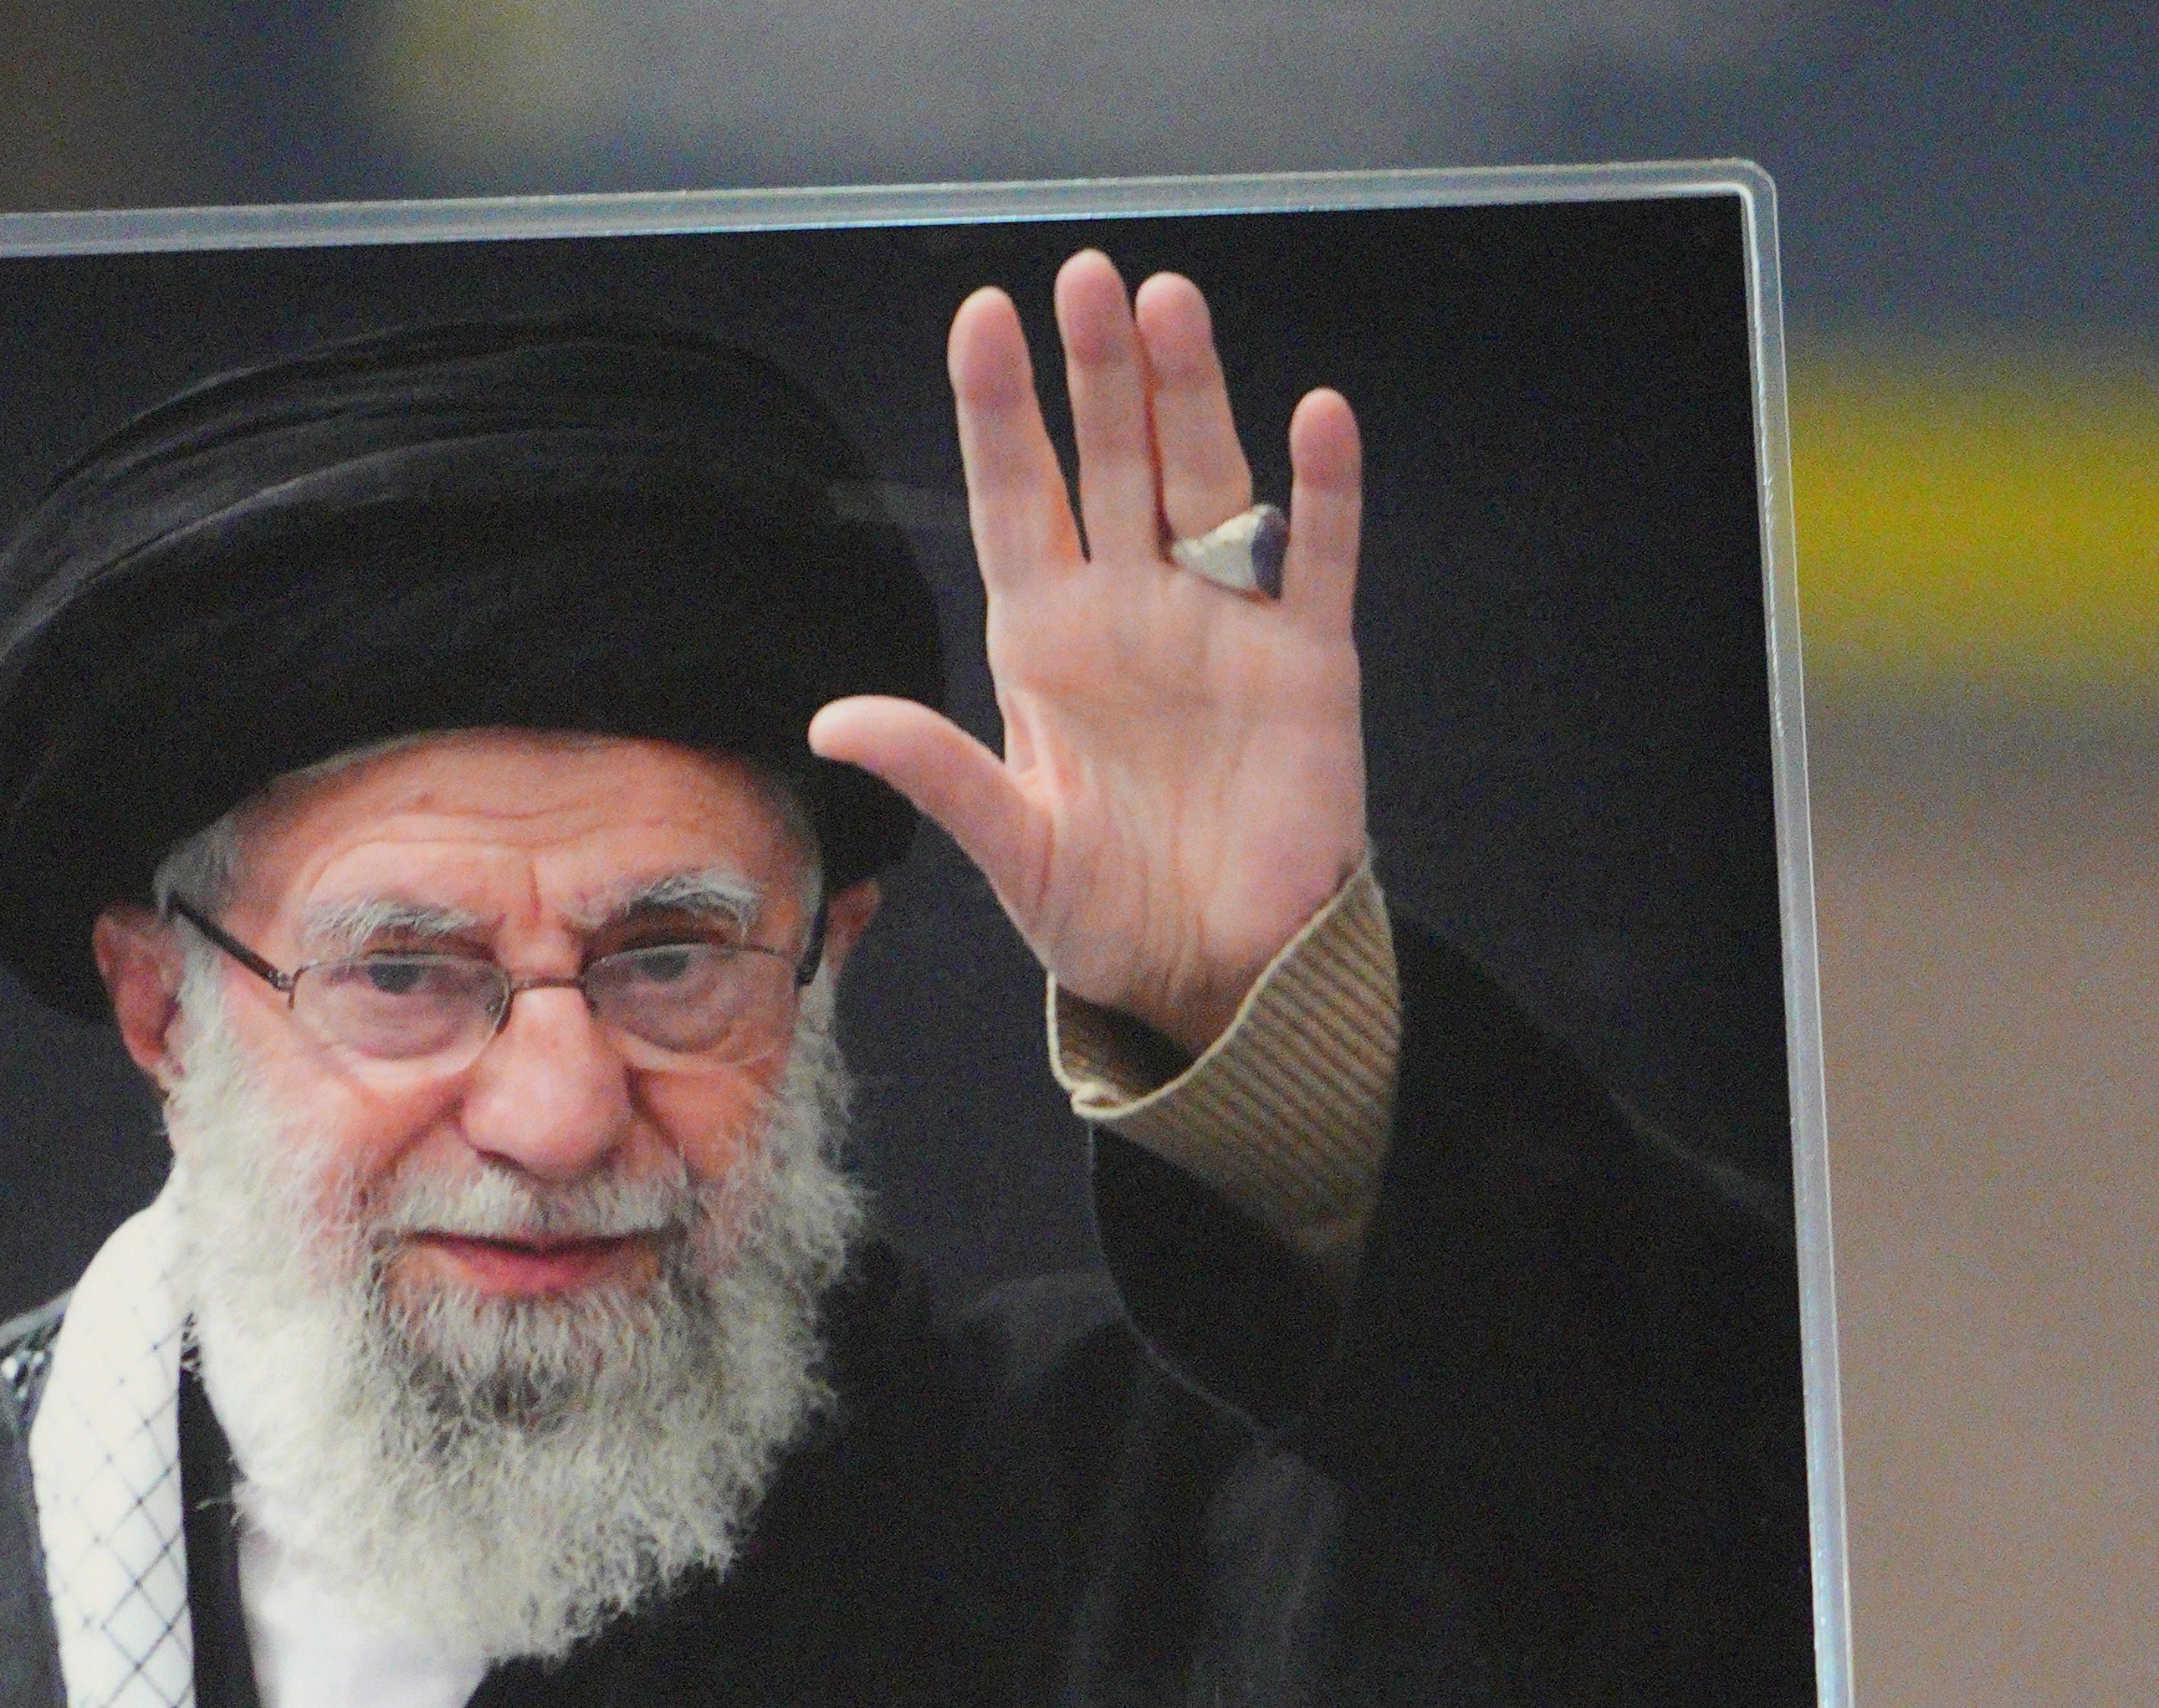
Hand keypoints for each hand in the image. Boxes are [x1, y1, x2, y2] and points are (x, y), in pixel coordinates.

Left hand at [810, 252, 1366, 1061]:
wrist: (1215, 980)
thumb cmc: (1105, 916)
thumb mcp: (1011, 851)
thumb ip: (938, 775)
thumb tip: (833, 722)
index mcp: (1047, 640)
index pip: (1016, 499)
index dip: (1000, 412)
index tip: (982, 317)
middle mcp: (1131, 607)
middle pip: (1110, 461)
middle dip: (1097, 372)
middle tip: (1085, 277)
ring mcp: (1223, 622)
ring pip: (1205, 479)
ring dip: (1190, 394)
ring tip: (1169, 306)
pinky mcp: (1307, 660)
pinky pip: (1319, 559)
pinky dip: (1324, 492)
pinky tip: (1319, 418)